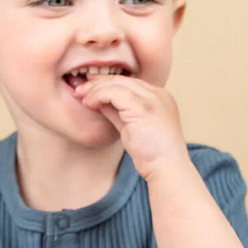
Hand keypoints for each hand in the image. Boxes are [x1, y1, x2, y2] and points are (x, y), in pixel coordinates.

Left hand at [75, 75, 189, 179]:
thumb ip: (118, 113)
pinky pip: (113, 93)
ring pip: (116, 83)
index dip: (107, 83)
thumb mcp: (132, 128)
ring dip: (95, 89)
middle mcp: (158, 94)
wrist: (167, 168)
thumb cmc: (152, 155)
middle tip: (80, 90)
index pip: (130, 82)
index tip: (90, 88)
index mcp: (159, 98)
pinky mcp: (142, 108)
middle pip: (123, 79)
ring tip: (82, 98)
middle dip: (98, 82)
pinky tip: (89, 104)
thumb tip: (100, 102)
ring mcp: (152, 99)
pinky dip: (98, 96)